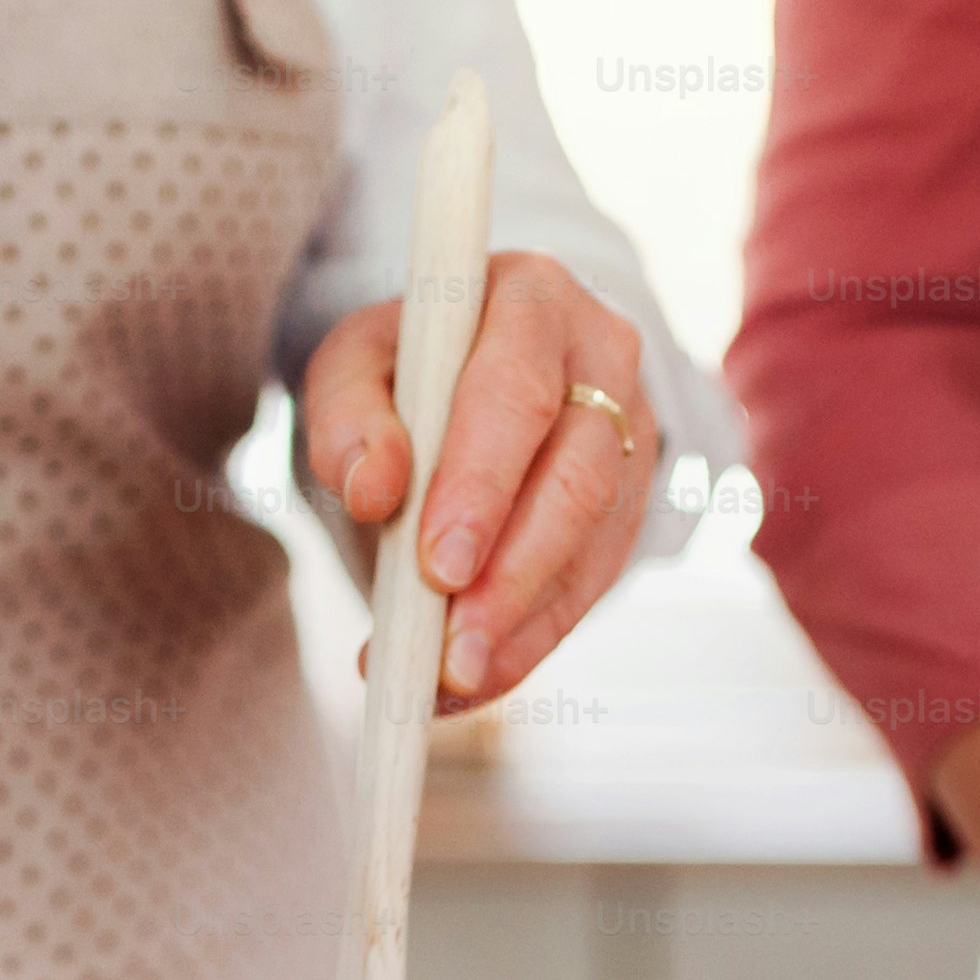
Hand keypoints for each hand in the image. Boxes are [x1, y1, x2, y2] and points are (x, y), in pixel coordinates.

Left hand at [300, 253, 651, 708]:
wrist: (465, 373)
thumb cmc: (405, 365)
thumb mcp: (354, 363)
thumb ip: (347, 414)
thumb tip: (373, 489)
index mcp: (532, 298)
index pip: (517, 393)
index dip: (483, 482)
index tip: (439, 564)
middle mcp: (603, 359)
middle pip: (576, 477)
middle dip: (511, 574)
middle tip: (450, 649)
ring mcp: (632, 435)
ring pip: (594, 541)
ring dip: (523, 623)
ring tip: (452, 681)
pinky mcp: (631, 505)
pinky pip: (592, 584)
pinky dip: (529, 642)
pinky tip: (474, 681)